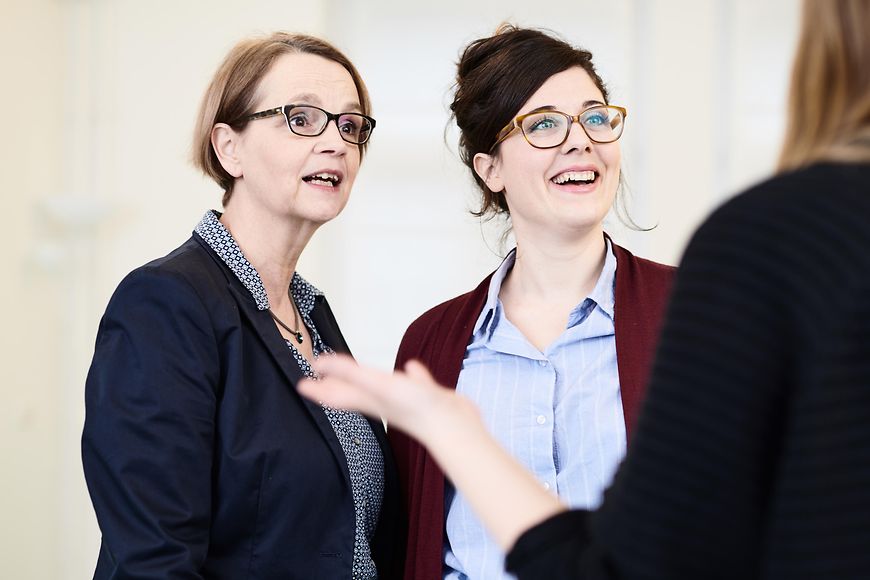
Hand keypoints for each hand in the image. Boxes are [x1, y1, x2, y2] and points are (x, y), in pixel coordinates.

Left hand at [300, 354, 457, 439]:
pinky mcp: (426, 397)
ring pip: (383, 388)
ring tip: (363, 371)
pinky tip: (413, 368)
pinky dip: (411, 375)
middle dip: (339, 384)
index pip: (337, 394)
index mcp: (369, 400)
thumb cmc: (415, 408)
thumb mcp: (377, 384)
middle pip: (354, 392)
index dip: (319, 389)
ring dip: (371, 380)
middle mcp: (384, 402)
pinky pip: (414, 383)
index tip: (302, 386)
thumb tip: (319, 364)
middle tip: (324, 377)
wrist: (453, 427)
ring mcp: (406, 400)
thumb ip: (349, 373)